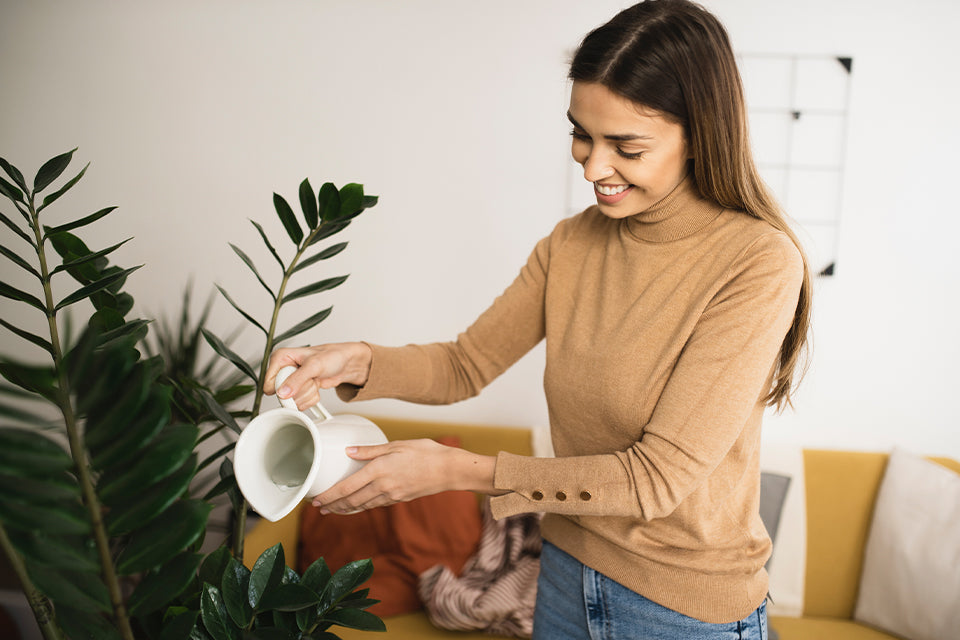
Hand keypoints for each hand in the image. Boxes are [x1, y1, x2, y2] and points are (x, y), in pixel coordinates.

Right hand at [264, 343, 371, 410]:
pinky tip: (316, 385)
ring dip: (308, 393)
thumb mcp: (314, 365)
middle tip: (311, 378)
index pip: (269, 383)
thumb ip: (297, 379)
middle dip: (301, 390)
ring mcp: (291, 382)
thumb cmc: (332, 356)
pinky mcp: (299, 391)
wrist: (345, 363)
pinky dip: (312, 397)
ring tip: (314, 379)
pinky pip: (301, 403)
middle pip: (281, 395)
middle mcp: (283, 370)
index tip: (299, 381)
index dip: (284, 386)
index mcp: (281, 358)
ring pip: (292, 401)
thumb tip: (282, 393)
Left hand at [312, 439, 498, 513]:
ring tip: (334, 509)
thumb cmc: (426, 452)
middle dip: (333, 506)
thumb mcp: (396, 445)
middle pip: (351, 501)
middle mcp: (383, 486)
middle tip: (320, 508)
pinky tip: (358, 505)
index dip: (329, 496)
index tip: (317, 501)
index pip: (347, 488)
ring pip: (363, 506)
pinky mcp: (400, 499)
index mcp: (379, 470)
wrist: (449, 470)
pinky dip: (362, 506)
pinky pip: (376, 504)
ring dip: (346, 509)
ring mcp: (392, 495)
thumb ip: (370, 450)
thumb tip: (349, 451)